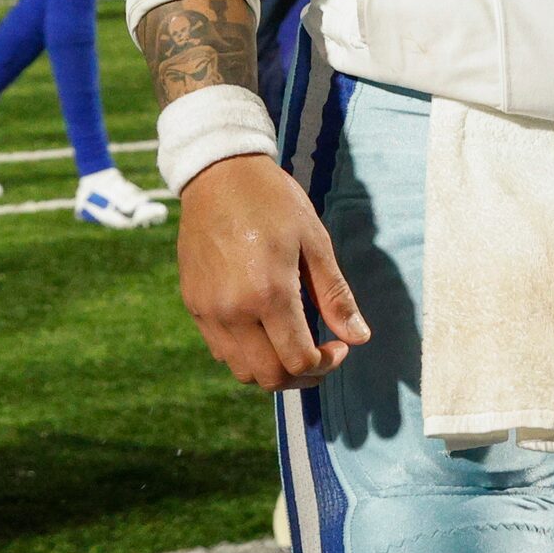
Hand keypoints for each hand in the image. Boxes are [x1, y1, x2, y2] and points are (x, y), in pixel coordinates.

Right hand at [178, 152, 370, 390]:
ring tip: (295, 345)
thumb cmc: (274, 202)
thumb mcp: (315, 242)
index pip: (298, 359)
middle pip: (268, 376)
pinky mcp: (194, 305)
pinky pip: (221, 350)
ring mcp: (208, 312)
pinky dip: (247, 354)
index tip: (341, 346)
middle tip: (322, 355)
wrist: (219, 175)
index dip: (326, 363)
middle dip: (301, 376)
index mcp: (269, 294)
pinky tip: (266, 329)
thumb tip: (359, 337)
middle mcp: (233, 311)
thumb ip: (335, 295)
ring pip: (241, 370)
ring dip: (272, 369)